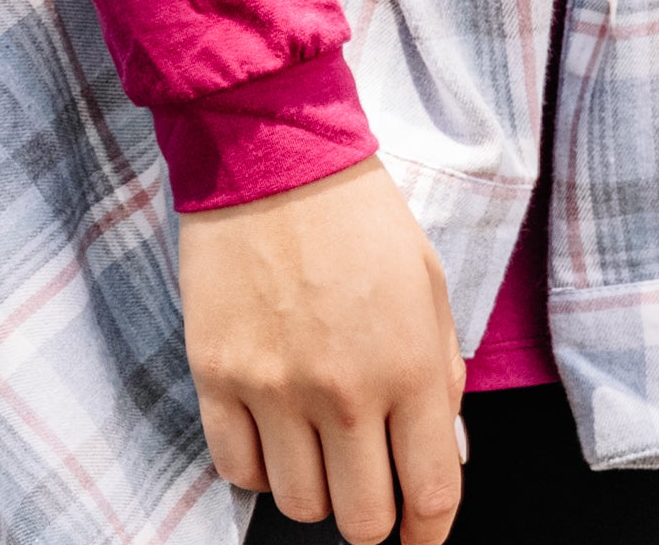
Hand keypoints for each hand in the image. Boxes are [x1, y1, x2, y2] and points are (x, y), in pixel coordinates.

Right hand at [179, 157, 465, 544]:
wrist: (271, 152)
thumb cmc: (357, 213)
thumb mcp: (427, 282)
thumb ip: (440, 373)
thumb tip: (441, 450)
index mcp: (409, 365)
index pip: (430, 496)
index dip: (428, 534)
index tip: (419, 537)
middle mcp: (345, 391)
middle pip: (361, 522)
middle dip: (371, 514)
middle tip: (366, 481)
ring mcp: (275, 388)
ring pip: (299, 506)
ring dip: (314, 487)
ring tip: (316, 440)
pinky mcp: (217, 376)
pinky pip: (238, 471)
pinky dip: (258, 466)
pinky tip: (271, 427)